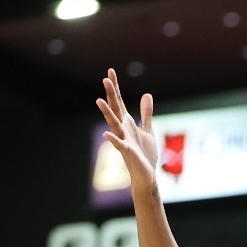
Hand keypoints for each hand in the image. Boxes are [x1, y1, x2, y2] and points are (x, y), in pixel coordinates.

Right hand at [96, 70, 160, 186]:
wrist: (146, 175)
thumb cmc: (145, 154)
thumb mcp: (148, 129)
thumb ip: (146, 113)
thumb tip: (146, 94)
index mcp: (127, 123)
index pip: (119, 101)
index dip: (115, 87)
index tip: (110, 71)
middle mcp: (123, 129)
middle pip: (115, 109)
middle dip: (111, 94)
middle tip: (105, 78)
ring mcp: (124, 140)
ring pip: (113, 124)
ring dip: (107, 113)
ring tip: (98, 100)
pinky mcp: (128, 152)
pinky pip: (119, 145)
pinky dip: (113, 139)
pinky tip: (106, 134)